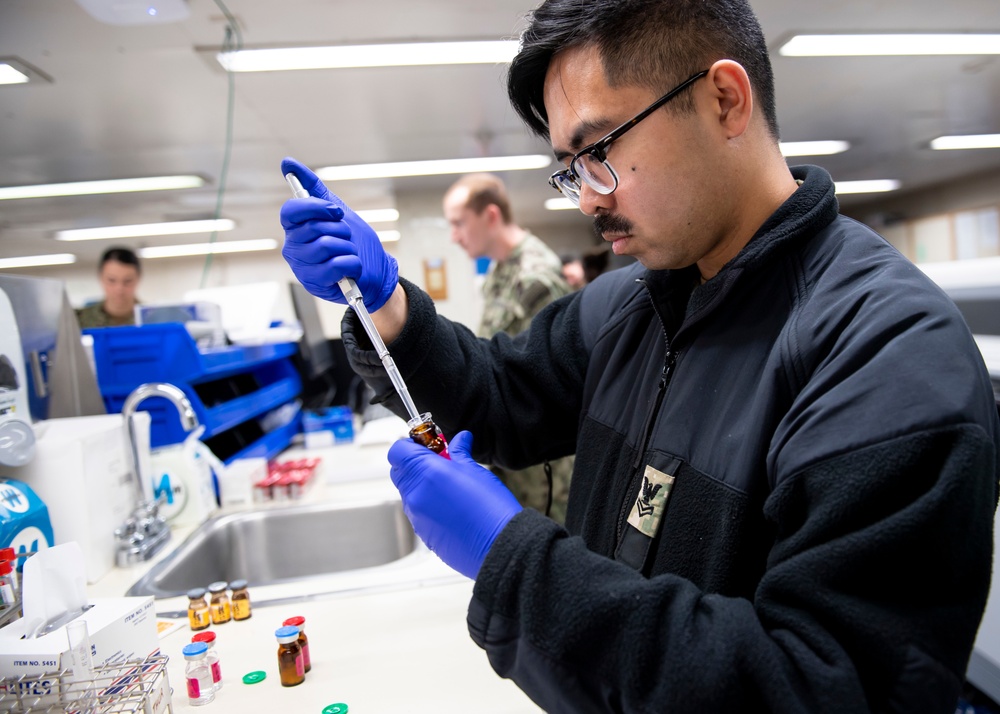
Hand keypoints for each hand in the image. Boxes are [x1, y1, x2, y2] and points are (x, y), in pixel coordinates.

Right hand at [279, 157, 397, 311]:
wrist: (375, 271)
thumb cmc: (354, 242)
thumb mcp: (337, 211)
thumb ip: (314, 188)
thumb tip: (287, 162)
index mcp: (295, 228)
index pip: (291, 211)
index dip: (315, 207)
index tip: (336, 211)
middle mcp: (293, 247)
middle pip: (314, 227)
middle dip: (340, 230)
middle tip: (346, 238)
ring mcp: (302, 266)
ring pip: (326, 245)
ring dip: (348, 247)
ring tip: (349, 254)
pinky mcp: (315, 283)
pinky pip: (336, 264)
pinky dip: (352, 264)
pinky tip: (351, 269)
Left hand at [388, 431, 522, 578]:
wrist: (498, 545)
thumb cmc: (489, 507)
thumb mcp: (474, 470)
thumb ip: (459, 452)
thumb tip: (460, 439)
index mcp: (425, 473)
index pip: (398, 451)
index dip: (411, 445)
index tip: (429, 446)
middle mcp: (414, 495)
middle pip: (399, 471)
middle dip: (415, 464)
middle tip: (441, 463)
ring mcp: (416, 517)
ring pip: (408, 492)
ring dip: (422, 485)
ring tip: (451, 487)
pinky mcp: (423, 534)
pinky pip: (418, 512)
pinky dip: (428, 505)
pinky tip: (453, 507)